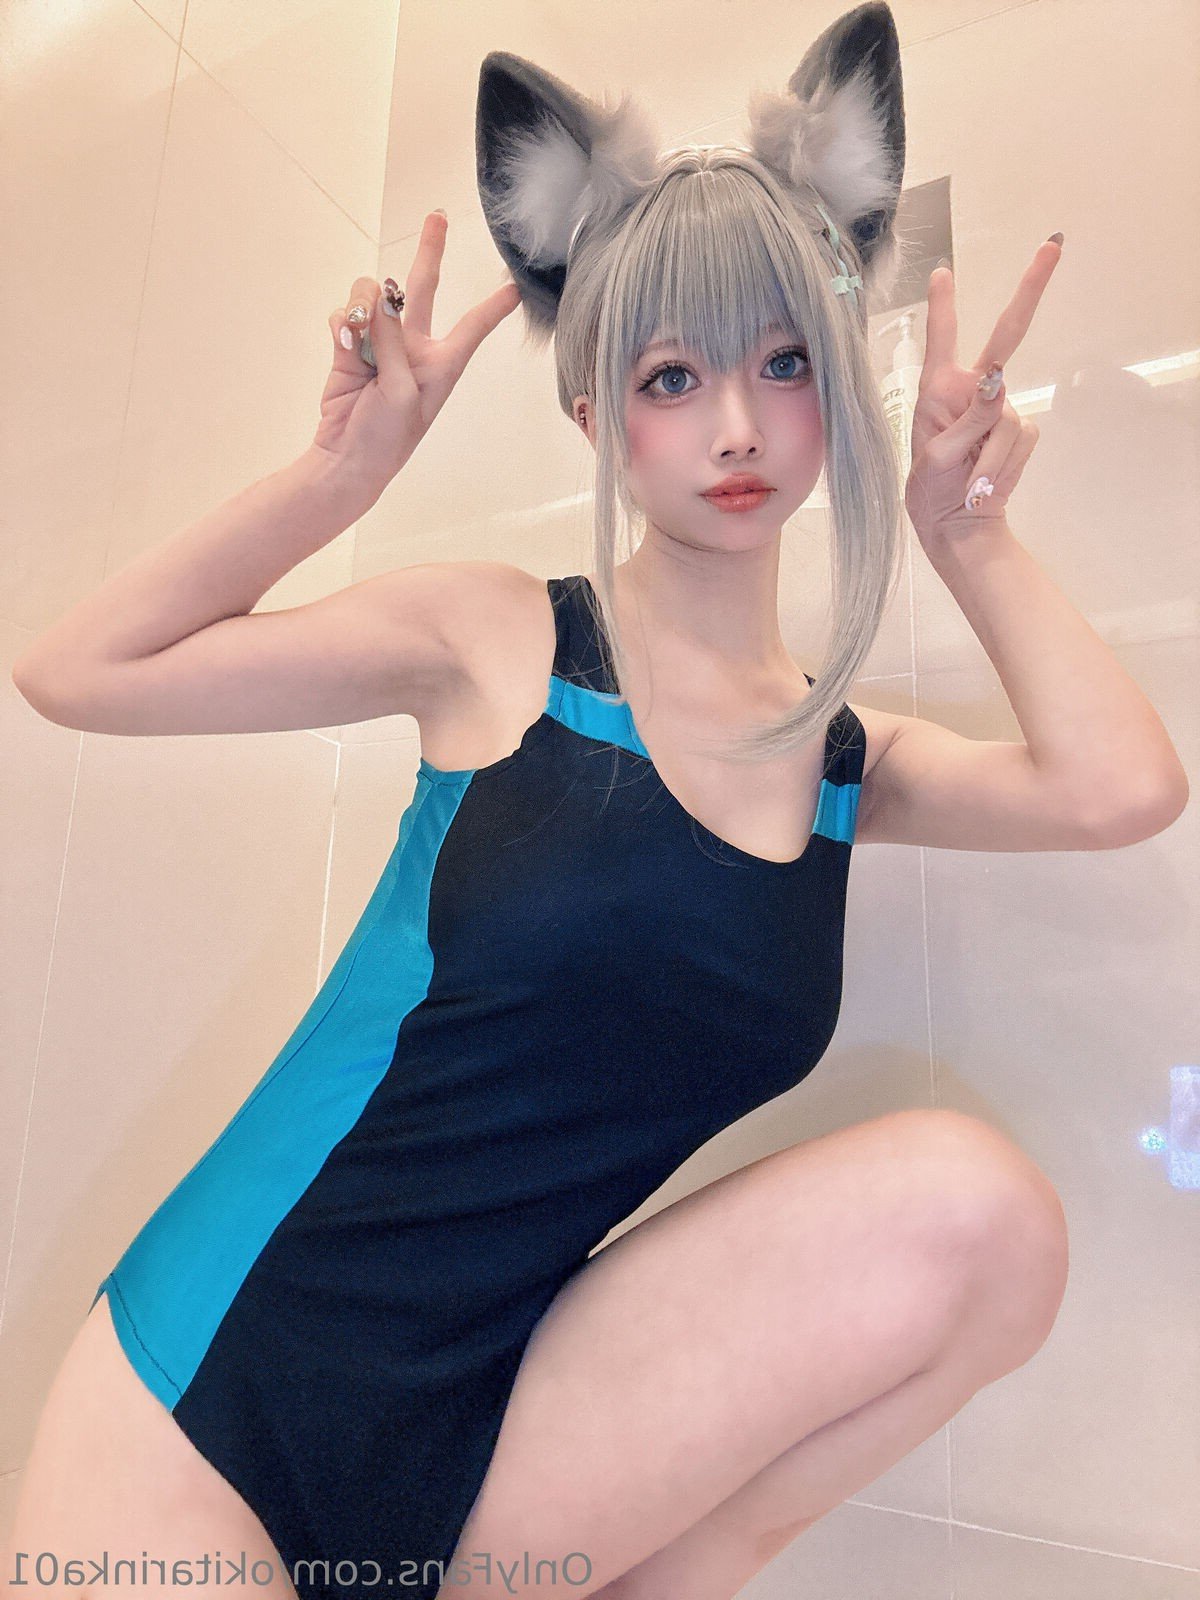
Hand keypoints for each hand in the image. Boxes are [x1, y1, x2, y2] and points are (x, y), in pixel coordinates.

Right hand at [311, 211, 522, 502]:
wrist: (346, 457)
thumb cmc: (387, 436)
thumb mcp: (401, 391)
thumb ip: (391, 340)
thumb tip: (374, 298)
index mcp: (442, 362)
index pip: (473, 326)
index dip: (493, 306)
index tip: (515, 286)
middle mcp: (414, 345)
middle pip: (424, 287)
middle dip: (430, 251)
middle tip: (437, 217)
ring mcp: (381, 341)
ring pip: (373, 295)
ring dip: (363, 306)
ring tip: (360, 340)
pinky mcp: (351, 345)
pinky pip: (344, 316)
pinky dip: (342, 326)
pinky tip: (344, 347)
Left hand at [904, 239, 1061, 541]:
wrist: (958, 526)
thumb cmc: (932, 491)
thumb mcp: (939, 458)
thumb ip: (969, 420)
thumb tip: (997, 381)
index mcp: (939, 391)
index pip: (945, 339)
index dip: (944, 304)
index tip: (942, 271)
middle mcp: (972, 391)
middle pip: (1008, 335)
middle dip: (1031, 291)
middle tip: (1052, 247)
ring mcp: (1000, 410)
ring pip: (1010, 417)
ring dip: (991, 458)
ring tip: (970, 484)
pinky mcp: (1020, 431)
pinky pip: (1023, 437)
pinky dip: (1004, 465)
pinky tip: (985, 481)